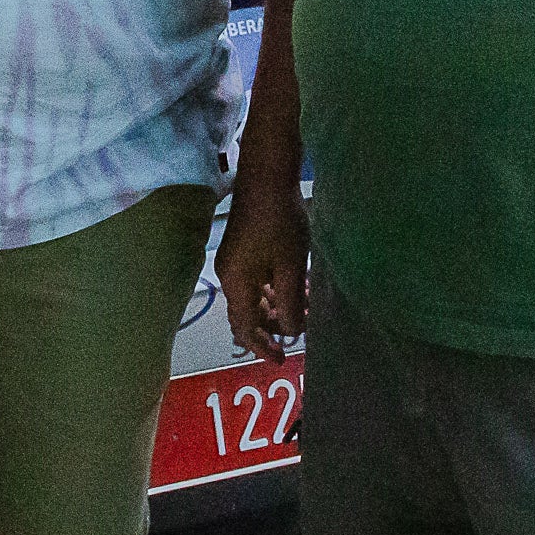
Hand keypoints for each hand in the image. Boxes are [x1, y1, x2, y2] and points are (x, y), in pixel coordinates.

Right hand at [215, 181, 308, 360]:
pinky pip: (257, 281)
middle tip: (299, 334)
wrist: (267, 175)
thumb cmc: (280, 221)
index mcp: (236, 282)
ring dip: (277, 308)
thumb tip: (293, 332)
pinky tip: (297, 289)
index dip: (261, 346)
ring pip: (254, 297)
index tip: (280, 360)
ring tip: (305, 311)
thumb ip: (290, 304)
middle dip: (272, 327)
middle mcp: (230, 275)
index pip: (244, 326)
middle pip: (247, 314)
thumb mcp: (290, 266)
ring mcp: (235, 261)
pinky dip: (274, 291)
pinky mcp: (244, 249)